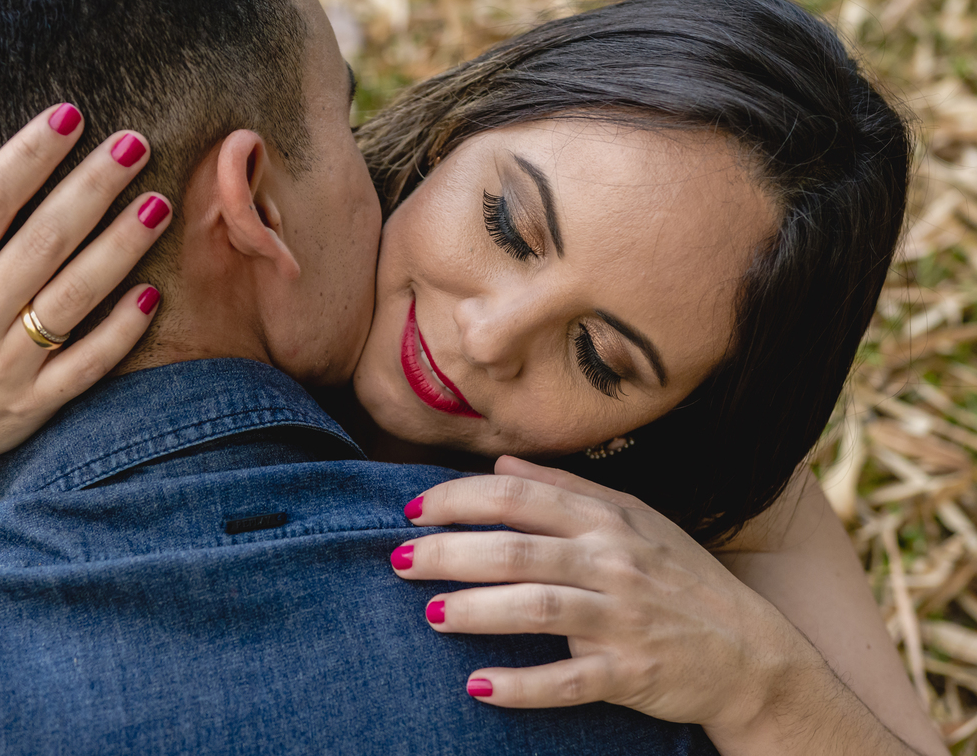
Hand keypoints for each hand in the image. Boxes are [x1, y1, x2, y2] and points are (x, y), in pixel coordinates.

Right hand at [0, 104, 168, 482]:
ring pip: (75, 296)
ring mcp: (7, 362)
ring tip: (159, 203)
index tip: (70, 114)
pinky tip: (153, 293)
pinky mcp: (35, 403)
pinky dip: (120, 331)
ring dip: (121, 248)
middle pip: (44, 240)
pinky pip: (87, 363)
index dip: (30, 154)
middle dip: (93, 187)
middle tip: (137, 143)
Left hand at [391, 455, 809, 733]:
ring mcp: (623, 619)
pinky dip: (521, 685)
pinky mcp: (631, 674)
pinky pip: (567, 681)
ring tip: (429, 614)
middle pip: (516, 550)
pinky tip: (477, 685)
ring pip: (536, 608)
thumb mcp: (634, 518)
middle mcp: (613, 562)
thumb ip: (566, 487)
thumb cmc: (681, 578)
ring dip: (476, 610)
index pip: (519, 497)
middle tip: (399, 561)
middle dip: (448, 553)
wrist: (752, 653)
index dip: (458, 499)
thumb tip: (501, 465)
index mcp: (607, 520)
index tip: (412, 509)